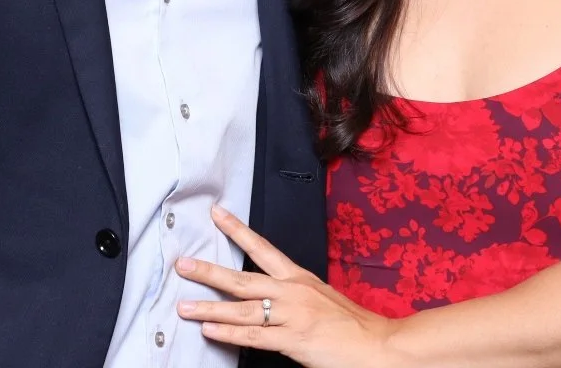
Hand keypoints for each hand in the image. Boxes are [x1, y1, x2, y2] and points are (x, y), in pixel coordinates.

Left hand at [176, 205, 394, 367]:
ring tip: (184, 306)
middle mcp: (292, 292)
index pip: (262, 248)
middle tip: (182, 263)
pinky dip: (230, 333)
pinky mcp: (293, 340)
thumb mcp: (322, 299)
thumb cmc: (353, 325)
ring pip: (242, 309)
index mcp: (299, 278)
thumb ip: (295, 296)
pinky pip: (254, 336)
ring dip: (210, 307)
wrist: (378, 345)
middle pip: (242, 278)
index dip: (237, 230)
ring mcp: (292, 316)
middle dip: (209, 271)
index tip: (216, 214)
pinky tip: (210, 331)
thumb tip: (270, 298)